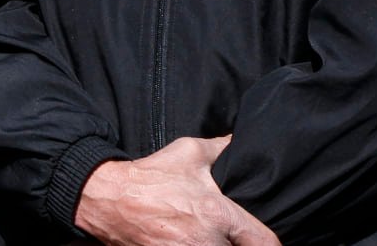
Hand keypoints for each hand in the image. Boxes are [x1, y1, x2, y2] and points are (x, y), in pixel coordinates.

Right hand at [73, 135, 279, 245]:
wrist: (108, 198)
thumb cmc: (150, 176)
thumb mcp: (187, 153)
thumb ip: (219, 148)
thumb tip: (238, 141)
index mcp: (218, 214)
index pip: (264, 243)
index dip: (267, 244)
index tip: (260, 241)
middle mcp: (207, 241)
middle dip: (234, 244)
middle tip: (225, 234)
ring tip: (200, 237)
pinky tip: (184, 241)